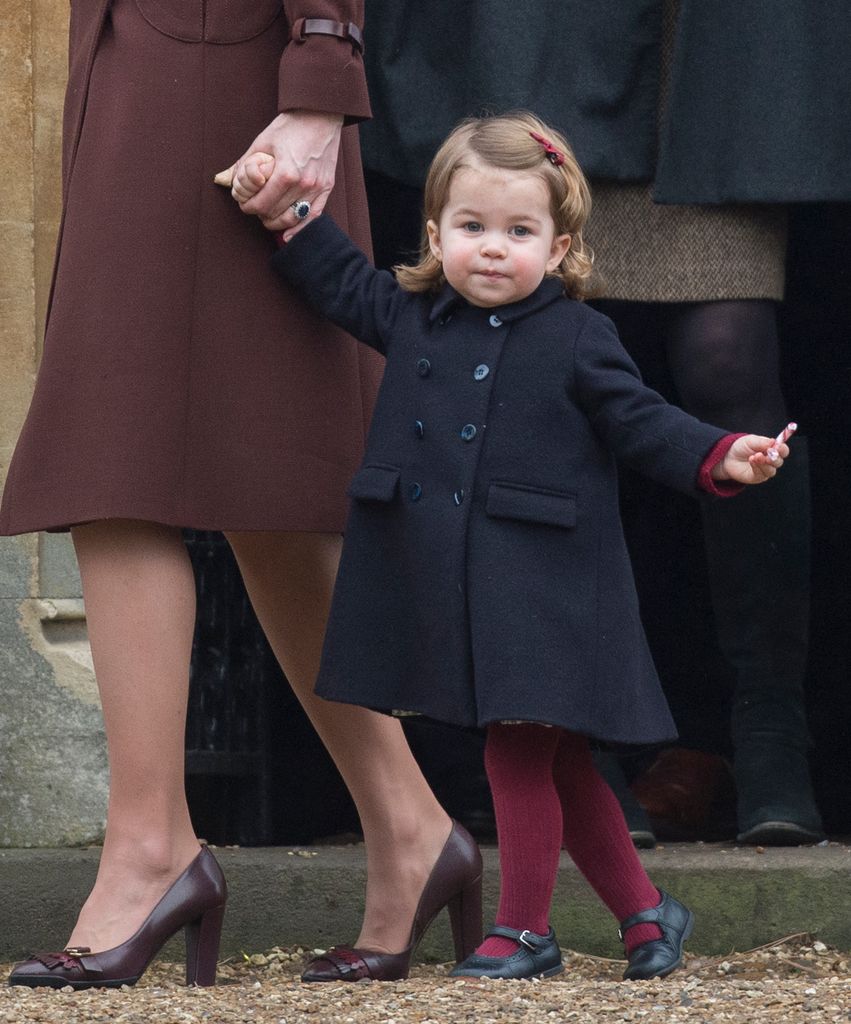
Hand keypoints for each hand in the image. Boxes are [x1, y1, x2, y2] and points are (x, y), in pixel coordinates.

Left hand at [214, 109, 342, 236]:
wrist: (320, 115)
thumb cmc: (291, 125)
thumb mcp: (262, 141)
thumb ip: (245, 165)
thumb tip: (226, 180)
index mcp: (286, 173)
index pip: (262, 204)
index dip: (248, 207)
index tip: (244, 204)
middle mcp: (303, 184)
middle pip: (275, 213)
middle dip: (260, 214)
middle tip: (254, 208)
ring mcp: (316, 188)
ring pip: (292, 218)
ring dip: (277, 222)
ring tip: (268, 217)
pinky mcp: (326, 188)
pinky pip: (313, 217)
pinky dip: (300, 229)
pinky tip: (289, 235)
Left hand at [712, 434, 790, 484]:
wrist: (727, 456)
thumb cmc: (741, 447)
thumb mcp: (751, 440)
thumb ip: (763, 442)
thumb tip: (774, 442)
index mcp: (772, 450)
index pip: (783, 451)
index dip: (783, 449)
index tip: (778, 446)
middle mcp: (770, 461)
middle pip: (779, 462)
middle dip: (774, 457)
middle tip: (768, 453)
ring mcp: (764, 470)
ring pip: (771, 470)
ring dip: (764, 463)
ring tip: (755, 456)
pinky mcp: (757, 477)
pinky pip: (761, 474)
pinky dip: (757, 467)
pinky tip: (751, 460)